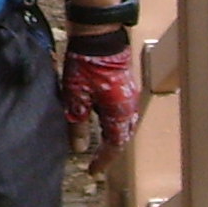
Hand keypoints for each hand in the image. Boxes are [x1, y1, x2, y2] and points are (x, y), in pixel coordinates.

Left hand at [61, 44, 139, 175]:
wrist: (99, 34)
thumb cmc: (88, 65)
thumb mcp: (77, 98)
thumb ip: (78, 125)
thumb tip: (79, 148)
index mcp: (120, 113)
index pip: (115, 145)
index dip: (103, 160)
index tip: (93, 172)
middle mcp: (129, 106)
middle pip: (122, 135)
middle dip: (111, 149)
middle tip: (98, 160)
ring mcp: (129, 94)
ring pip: (123, 122)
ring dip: (112, 134)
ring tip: (99, 142)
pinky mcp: (124, 83)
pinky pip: (121, 110)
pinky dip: (111, 120)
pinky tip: (99, 117)